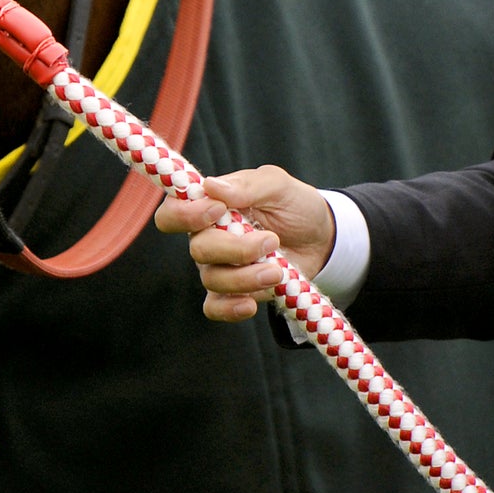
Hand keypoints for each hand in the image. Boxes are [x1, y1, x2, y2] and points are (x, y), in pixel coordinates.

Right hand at [154, 164, 337, 322]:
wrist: (322, 238)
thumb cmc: (293, 204)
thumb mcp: (277, 184)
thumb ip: (247, 185)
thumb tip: (211, 187)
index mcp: (209, 205)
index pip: (172, 213)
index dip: (185, 215)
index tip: (218, 211)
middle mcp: (207, 236)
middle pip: (198, 249)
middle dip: (235, 249)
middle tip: (271, 240)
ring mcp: (220, 267)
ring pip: (212, 279)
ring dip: (246, 277)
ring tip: (277, 270)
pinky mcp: (236, 292)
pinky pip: (216, 307)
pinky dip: (230, 308)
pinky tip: (252, 304)